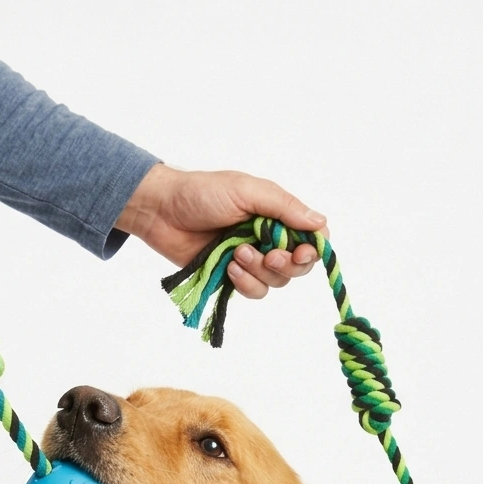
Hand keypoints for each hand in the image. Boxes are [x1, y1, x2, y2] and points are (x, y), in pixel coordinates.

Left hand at [116, 163, 327, 298]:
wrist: (162, 212)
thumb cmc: (201, 193)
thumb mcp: (247, 191)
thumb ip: (284, 208)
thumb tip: (320, 224)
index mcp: (276, 215)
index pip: (311, 238)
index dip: (313, 250)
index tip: (301, 253)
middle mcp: (268, 239)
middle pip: (297, 266)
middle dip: (285, 265)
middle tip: (267, 256)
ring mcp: (250, 260)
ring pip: (275, 282)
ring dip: (259, 272)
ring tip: (236, 254)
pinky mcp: (231, 277)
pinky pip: (253, 291)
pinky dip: (244, 283)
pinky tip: (228, 268)